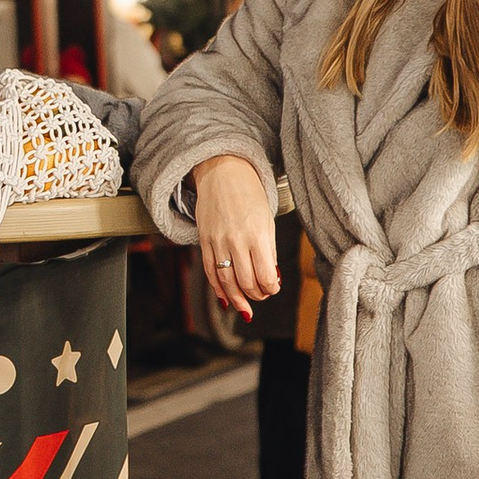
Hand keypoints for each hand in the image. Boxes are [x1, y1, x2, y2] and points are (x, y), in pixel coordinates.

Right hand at [190, 153, 278, 323]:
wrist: (223, 171)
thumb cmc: (250, 194)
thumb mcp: (267, 220)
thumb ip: (268, 251)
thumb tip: (270, 279)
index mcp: (258, 235)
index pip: (265, 276)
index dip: (271, 289)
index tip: (273, 287)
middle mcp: (236, 240)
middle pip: (246, 283)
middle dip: (256, 295)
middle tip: (262, 294)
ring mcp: (218, 241)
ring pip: (226, 282)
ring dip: (237, 299)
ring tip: (245, 307)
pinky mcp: (204, 240)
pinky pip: (209, 271)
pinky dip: (217, 288)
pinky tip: (224, 298)